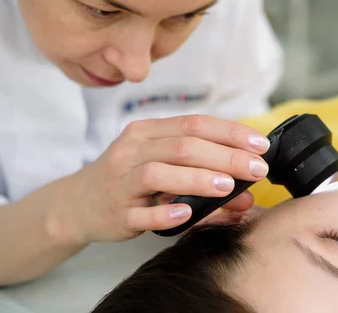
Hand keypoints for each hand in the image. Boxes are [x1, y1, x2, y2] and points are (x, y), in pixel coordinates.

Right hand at [59, 115, 269, 242]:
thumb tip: (247, 191)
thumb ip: (200, 171)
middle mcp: (132, 150)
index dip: (230, 132)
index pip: (194, 123)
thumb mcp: (160, 165)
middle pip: (183, 146)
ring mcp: (121, 181)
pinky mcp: (115, 212)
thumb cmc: (129, 180)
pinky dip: (163, 213)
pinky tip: (185, 213)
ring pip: (159, 174)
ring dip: (196, 179)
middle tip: (255, 169)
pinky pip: (139, 213)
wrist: (76, 204)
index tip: (260, 145)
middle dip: (225, 156)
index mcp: (147, 131)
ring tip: (227, 186)